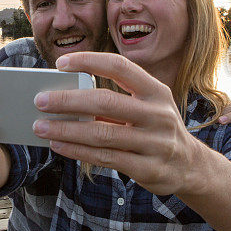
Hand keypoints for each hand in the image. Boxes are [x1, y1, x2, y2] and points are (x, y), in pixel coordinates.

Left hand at [31, 51, 199, 196]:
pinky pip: (105, 158)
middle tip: (40, 100)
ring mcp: (154, 143)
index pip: (119, 67)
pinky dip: (77, 151)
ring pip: (101, 133)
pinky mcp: (147, 168)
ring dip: (66, 130)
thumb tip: (67, 96)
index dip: (89, 61)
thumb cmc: (156, 128)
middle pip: (105, 102)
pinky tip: (58, 146)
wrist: (190, 166)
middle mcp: (157, 114)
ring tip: (41, 126)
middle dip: (68, 100)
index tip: (60, 63)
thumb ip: (116, 100)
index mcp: (156, 91)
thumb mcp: (148, 106)